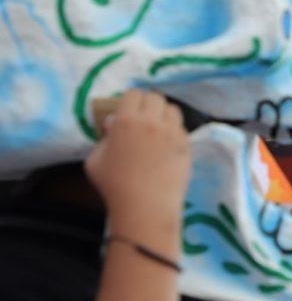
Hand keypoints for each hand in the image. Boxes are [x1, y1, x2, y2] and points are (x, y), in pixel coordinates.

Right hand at [85, 90, 189, 235]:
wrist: (146, 206)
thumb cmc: (114, 185)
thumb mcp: (95, 160)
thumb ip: (103, 138)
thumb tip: (112, 125)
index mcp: (127, 120)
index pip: (134, 94)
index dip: (131, 101)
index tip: (129, 110)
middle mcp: (152, 122)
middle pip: (155, 98)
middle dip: (148, 104)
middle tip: (144, 118)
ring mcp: (173, 133)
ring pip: (173, 110)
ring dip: (164, 115)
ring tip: (158, 129)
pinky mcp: (187, 147)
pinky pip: (182, 129)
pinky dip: (175, 132)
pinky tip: (168, 145)